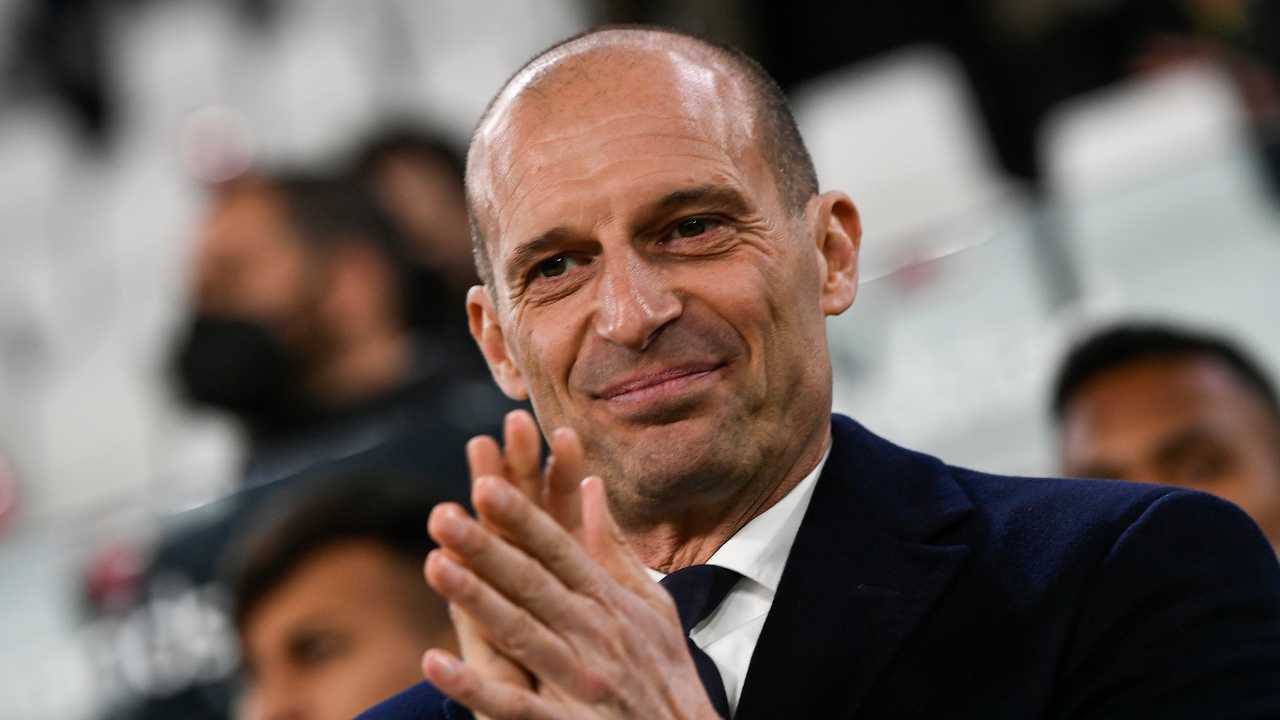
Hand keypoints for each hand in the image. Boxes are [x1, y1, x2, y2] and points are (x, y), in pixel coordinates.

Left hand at [422, 464, 718, 718]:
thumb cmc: (664, 671)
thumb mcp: (652, 603)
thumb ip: (613, 547)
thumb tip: (590, 487)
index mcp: (607, 601)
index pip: (557, 550)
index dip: (520, 517)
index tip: (485, 485)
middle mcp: (592, 634)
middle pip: (531, 583)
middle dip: (486, 548)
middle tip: (442, 516)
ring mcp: (577, 680)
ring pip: (520, 632)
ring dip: (475, 600)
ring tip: (435, 566)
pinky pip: (512, 705)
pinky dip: (473, 687)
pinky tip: (435, 663)